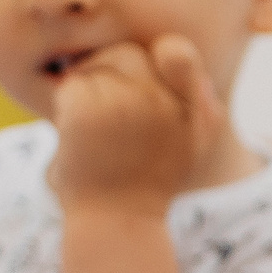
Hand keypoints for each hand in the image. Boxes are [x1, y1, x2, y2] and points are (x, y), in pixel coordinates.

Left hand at [47, 35, 225, 214]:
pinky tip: (76, 130)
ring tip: (93, 124)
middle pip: (127, 53)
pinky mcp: (86, 111)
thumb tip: (190, 63)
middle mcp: (159, 100)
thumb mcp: (195, 147)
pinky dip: (67, 104)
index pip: (176, 50)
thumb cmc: (152, 184)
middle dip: (112, 70)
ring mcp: (121, 103)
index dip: (161, 55)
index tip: (149, 83)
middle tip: (106, 105)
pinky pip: (72, 84)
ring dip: (88, 87)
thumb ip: (205, 104)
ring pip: (95, 66)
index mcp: (189, 106)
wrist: (117, 222)